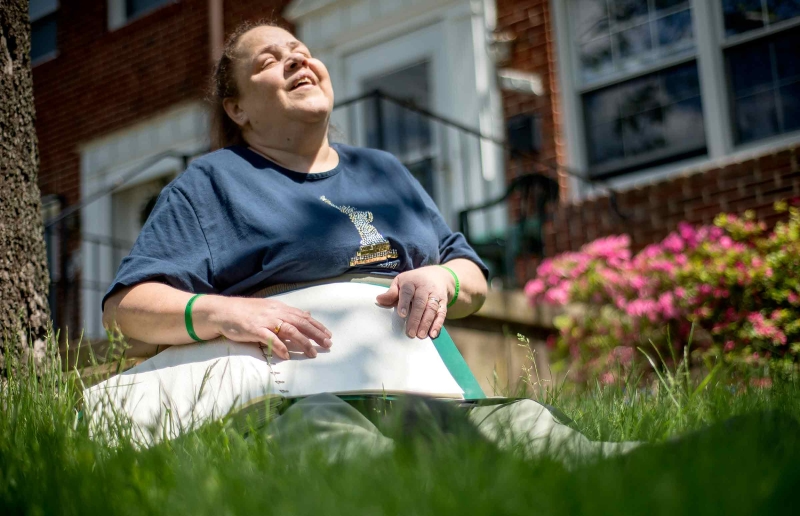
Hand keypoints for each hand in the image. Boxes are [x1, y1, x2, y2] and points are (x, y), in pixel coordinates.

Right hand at [203, 296, 331, 359]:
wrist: (223, 311)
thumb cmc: (246, 312)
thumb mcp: (270, 308)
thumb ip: (287, 312)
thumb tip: (306, 313)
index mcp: (280, 308)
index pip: (303, 316)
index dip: (317, 326)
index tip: (328, 335)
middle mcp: (275, 312)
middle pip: (300, 323)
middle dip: (316, 334)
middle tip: (328, 344)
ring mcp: (265, 321)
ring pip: (289, 330)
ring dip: (303, 342)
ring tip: (312, 353)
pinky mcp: (254, 329)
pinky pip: (270, 338)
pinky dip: (280, 346)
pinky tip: (287, 355)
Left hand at [375, 266, 454, 338]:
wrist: (437, 275)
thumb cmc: (413, 281)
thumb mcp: (400, 282)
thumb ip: (391, 293)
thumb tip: (379, 300)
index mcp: (411, 282)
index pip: (407, 292)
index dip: (404, 303)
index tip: (401, 315)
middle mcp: (424, 287)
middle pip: (420, 303)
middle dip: (416, 318)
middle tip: (411, 333)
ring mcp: (435, 294)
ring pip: (432, 308)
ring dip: (427, 323)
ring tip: (421, 335)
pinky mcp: (443, 301)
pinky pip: (442, 313)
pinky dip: (438, 324)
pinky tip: (433, 334)